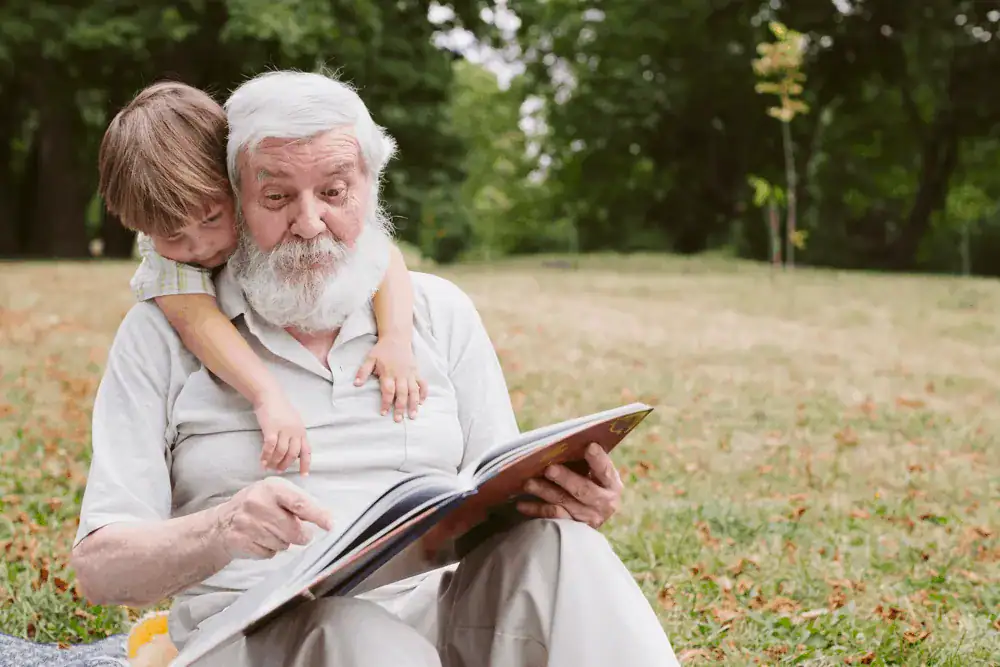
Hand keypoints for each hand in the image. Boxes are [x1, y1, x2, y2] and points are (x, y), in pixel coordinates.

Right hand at [213, 477, 332, 559]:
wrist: (222, 523)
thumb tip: (326, 518)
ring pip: (283, 544)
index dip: (317, 515)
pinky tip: (260, 539)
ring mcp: (247, 523)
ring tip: (270, 531)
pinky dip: (269, 550)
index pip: (299, 503)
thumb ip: (299, 503)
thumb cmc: (257, 506)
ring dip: (282, 541)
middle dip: (301, 535)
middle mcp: (258, 503)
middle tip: (299, 533)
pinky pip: (269, 553)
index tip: (329, 525)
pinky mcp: (241, 541)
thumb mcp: (275, 494)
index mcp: (271, 487)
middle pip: (294, 530)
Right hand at [254, 390, 311, 475]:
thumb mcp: (293, 422)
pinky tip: (262, 461)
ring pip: (281, 453)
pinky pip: (269, 447)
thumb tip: (293, 453)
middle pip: (293, 454)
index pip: (306, 451)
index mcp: (302, 431)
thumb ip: (294, 436)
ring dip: (274, 462)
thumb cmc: (281, 409)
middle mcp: (295, 432)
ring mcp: (284, 431)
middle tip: (279, 470)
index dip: (306, 464)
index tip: (304, 475)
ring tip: (269, 466)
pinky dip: (266, 456)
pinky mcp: (271, 429)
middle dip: (286, 465)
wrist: (270, 396)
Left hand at [355, 336, 427, 421]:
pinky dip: (423, 393)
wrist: (396, 338)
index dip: (386, 403)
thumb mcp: (369, 359)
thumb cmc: (382, 350)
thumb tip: (356, 384)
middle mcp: (400, 375)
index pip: (388, 391)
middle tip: (399, 420)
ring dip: (414, 404)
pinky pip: (422, 384)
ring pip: (413, 391)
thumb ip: (363, 372)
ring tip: (413, 416)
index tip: (384, 413)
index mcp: (388, 373)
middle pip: (402, 394)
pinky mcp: (416, 372)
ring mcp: (410, 374)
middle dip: (400, 408)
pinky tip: (422, 402)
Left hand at [516, 443, 622, 528]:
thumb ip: (584, 460)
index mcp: (612, 484)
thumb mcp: (594, 472)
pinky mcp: (573, 528)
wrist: (593, 513)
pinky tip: (521, 504)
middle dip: (566, 478)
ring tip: (528, 483)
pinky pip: (552, 517)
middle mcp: (604, 503)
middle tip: (549, 469)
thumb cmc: (590, 481)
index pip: (606, 470)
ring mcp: (588, 517)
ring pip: (564, 502)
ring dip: (544, 491)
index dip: (598, 459)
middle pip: (583, 490)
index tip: (589, 446)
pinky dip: (536, 510)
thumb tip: (564, 441)